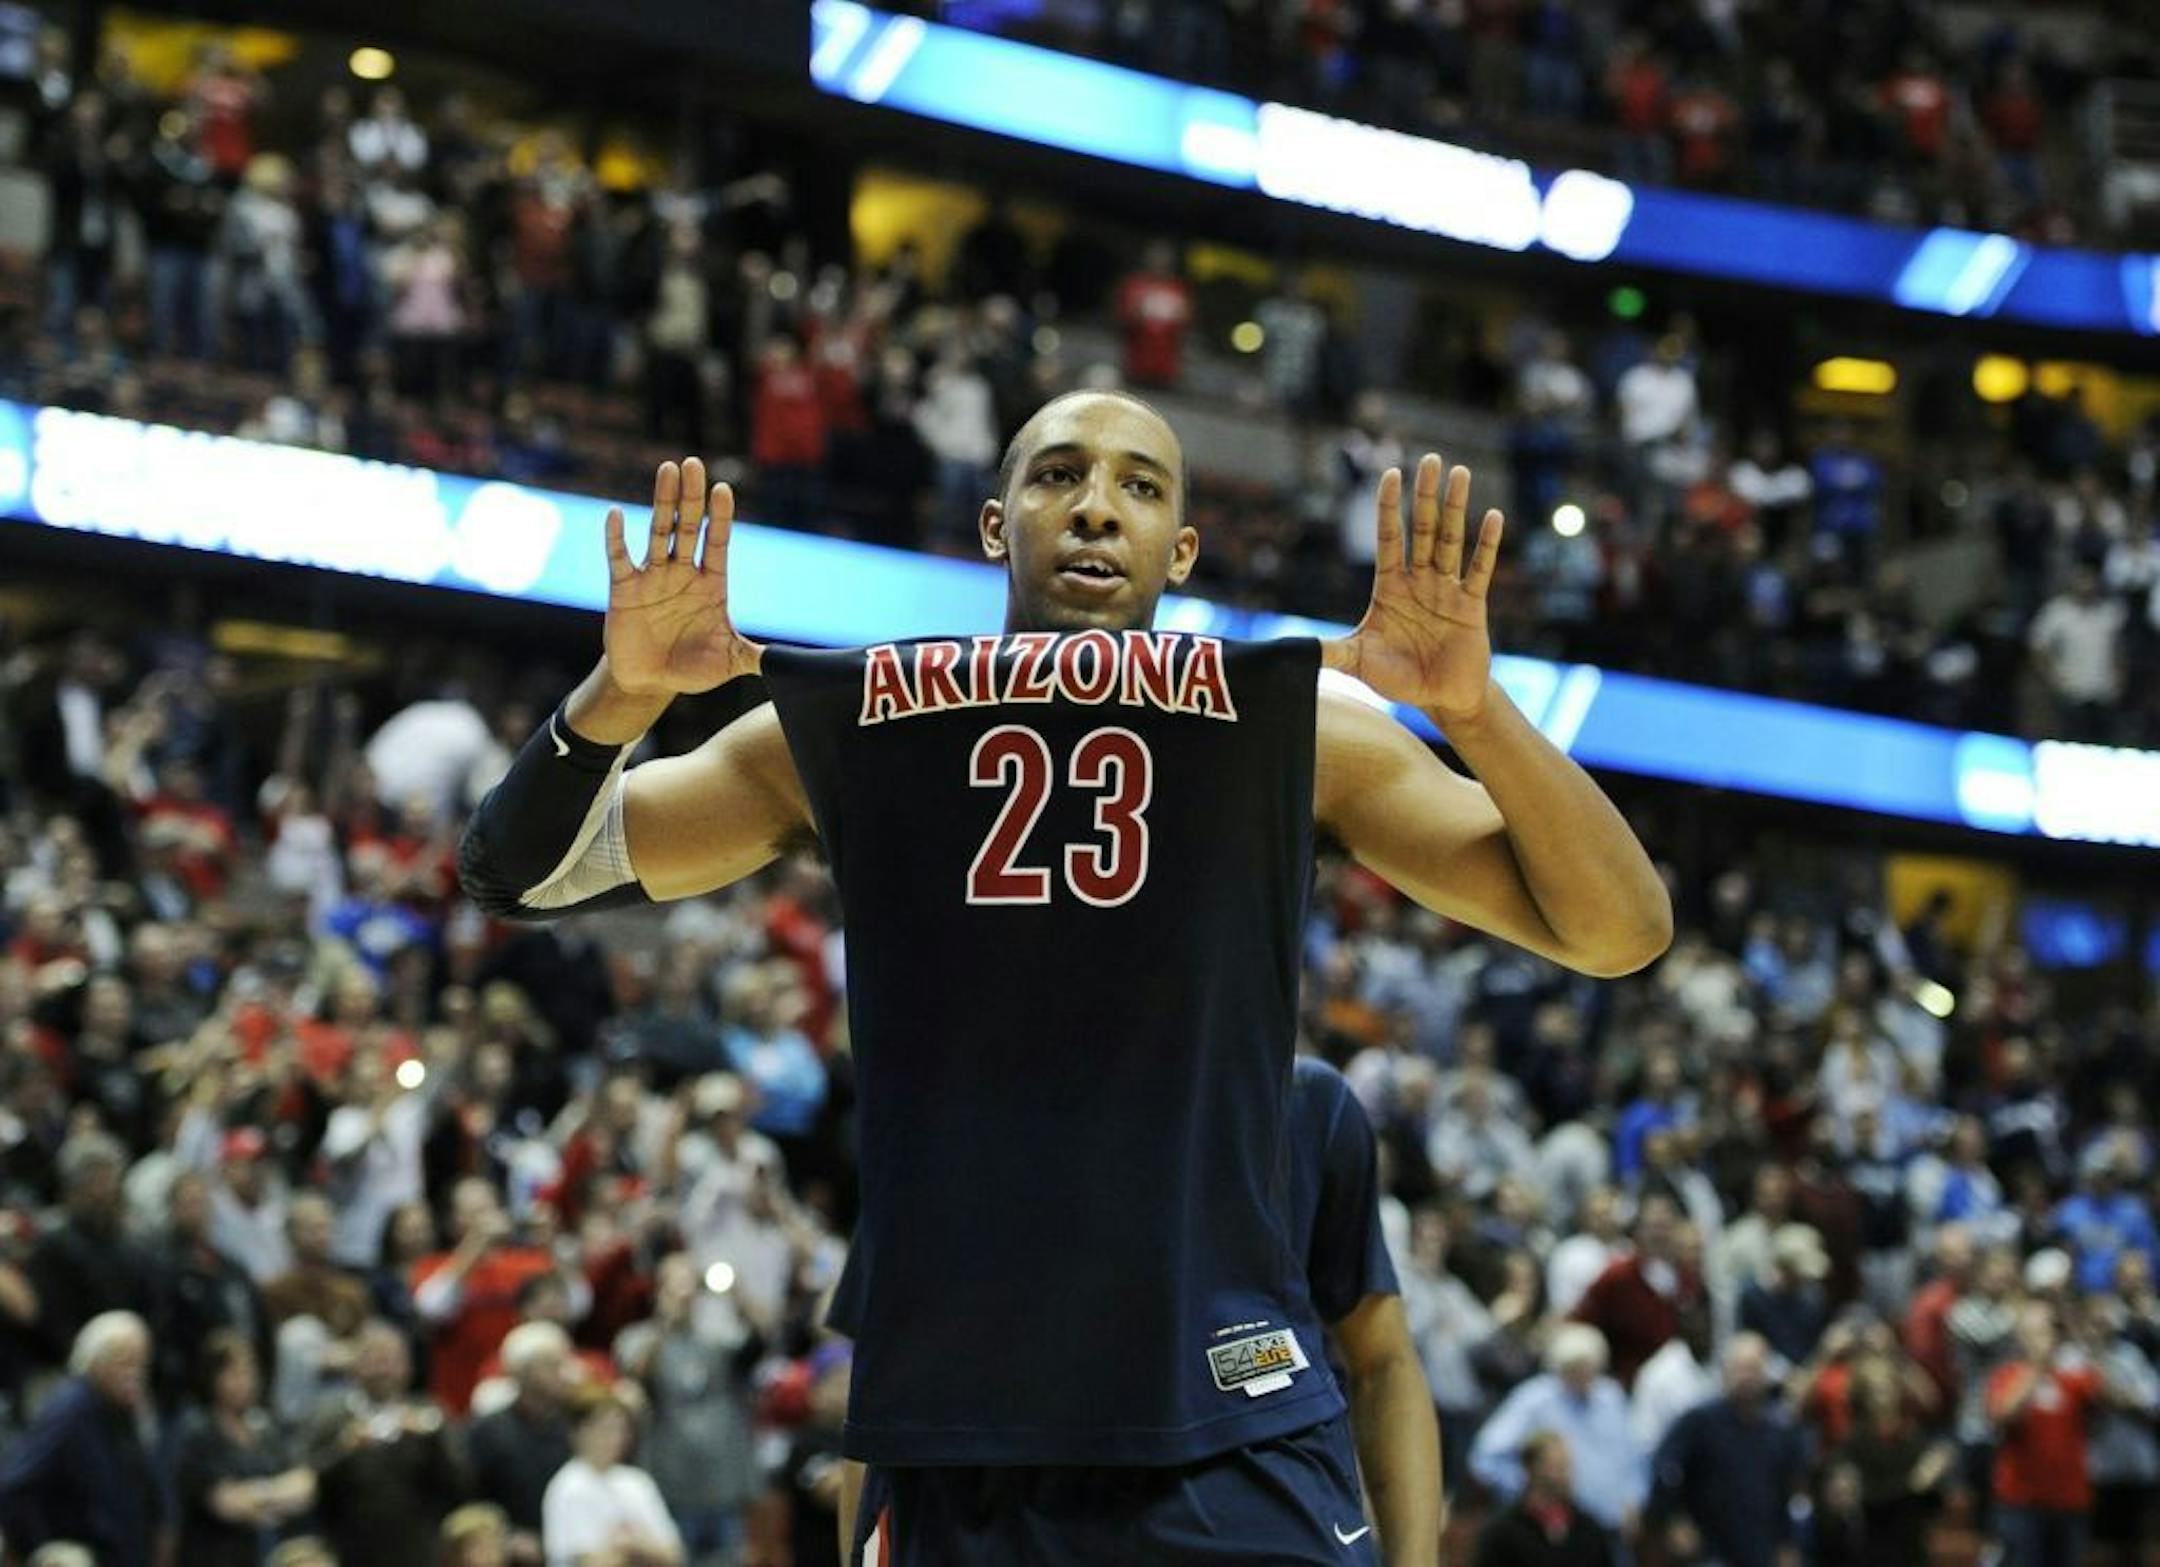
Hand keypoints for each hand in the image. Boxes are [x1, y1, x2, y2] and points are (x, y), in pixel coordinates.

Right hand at [602, 457, 760, 697]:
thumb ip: (756, 657)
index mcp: (711, 584)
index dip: (720, 518)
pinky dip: (616, 538)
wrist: (650, 682)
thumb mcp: (729, 662)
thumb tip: (789, 665)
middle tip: (693, 463)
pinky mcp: (624, 589)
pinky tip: (616, 514)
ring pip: (658, 532)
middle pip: (688, 527)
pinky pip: (619, 558)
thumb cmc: (693, 668)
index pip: (717, 543)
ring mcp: (653, 577)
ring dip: (662, 502)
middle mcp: (682, 573)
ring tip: (667, 470)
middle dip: (692, 497)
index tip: (724, 488)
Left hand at [1321, 455, 1502, 726]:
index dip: (1388, 507)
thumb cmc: (1399, 678)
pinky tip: (1493, 517)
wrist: (1440, 700)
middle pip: (1422, 530)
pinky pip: (1478, 570)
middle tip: (1429, 459)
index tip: (1389, 473)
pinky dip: (1486, 545)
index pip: (1388, 538)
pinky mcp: (1471, 605)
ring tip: (1460, 472)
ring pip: (1451, 540)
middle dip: (1425, 496)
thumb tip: (1295, 650)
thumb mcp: (1359, 662)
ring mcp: (1446, 590)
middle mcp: (1419, 581)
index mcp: (1390, 587)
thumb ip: (1332, 652)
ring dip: (1456, 508)